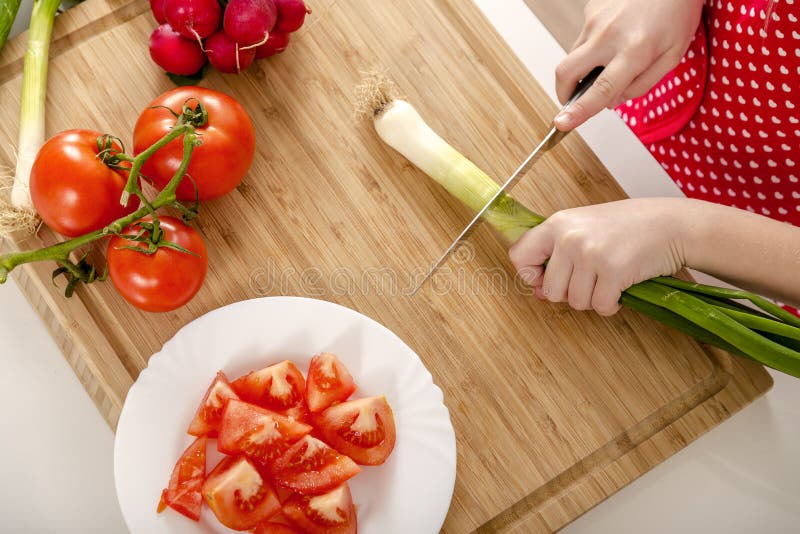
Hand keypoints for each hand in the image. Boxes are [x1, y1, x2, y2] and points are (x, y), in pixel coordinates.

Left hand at [509, 199, 687, 315]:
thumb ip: (558, 254)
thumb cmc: (627, 227)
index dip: (530, 275)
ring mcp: (590, 254)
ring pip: (575, 302)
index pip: (519, 256)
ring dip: (593, 299)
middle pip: (551, 290)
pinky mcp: (613, 271)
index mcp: (557, 223)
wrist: (672, 224)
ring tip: (608, 280)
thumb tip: (538, 291)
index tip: (546, 279)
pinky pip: (600, 307)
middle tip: (591, 280)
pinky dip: (611, 306)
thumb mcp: (584, 227)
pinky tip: (620, 289)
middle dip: (570, 293)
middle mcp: (569, 237)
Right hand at [554, 0, 702, 130]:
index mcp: (635, 51)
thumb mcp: (672, 56)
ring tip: (613, 55)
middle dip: (563, 92)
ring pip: (574, 56)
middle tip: (572, 100)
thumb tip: (612, 101)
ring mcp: (595, 20)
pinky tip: (616, 34)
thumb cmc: (677, 13)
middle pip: (567, 71)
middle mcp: (609, 35)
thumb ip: (642, 84)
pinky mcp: (590, 10)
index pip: (601, 89)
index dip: (578, 111)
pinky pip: (584, 38)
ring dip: (585, 66)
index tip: (561, 124)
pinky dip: (595, 45)